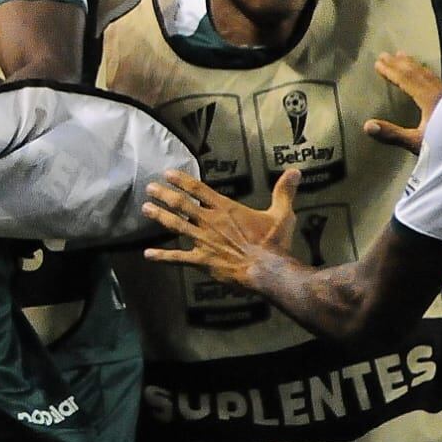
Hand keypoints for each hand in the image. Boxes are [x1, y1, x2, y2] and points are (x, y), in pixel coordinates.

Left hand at [142, 168, 300, 285]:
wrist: (268, 270)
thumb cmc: (274, 242)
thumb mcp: (282, 214)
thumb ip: (284, 192)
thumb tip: (296, 171)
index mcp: (225, 209)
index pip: (199, 190)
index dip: (182, 180)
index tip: (167, 173)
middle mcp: (209, 222)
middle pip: (181, 204)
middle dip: (164, 195)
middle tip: (148, 187)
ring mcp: (202, 241)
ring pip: (175, 225)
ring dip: (159, 216)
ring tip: (145, 208)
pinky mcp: (201, 260)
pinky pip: (178, 258)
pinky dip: (162, 256)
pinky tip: (147, 254)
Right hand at [364, 52, 441, 153]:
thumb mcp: (417, 142)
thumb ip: (393, 134)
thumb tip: (367, 125)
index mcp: (429, 99)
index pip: (406, 80)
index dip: (391, 71)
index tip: (378, 63)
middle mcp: (439, 93)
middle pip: (417, 73)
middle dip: (400, 63)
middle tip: (385, 54)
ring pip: (428, 74)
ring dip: (413, 64)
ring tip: (402, 55)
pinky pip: (436, 79)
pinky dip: (426, 72)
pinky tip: (426, 74)